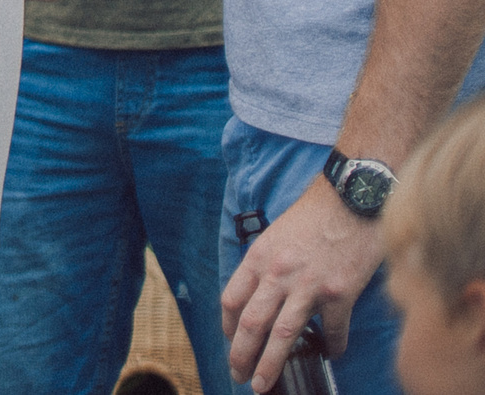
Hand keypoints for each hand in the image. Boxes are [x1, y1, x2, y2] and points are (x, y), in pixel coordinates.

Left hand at [221, 179, 385, 390]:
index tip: (231, 341)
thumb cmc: (313, 215)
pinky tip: (332, 356)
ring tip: (263, 384)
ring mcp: (309, 286)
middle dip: (241, 355)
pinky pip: (333, 331)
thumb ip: (266, 265)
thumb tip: (259, 295)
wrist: (350, 199)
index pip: (231, 300)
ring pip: (282, 335)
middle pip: (251, 324)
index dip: (227, 326)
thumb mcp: (275, 235)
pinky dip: (333, 348)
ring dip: (270, 364)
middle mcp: (278, 274)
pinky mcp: (341, 293)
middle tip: (238, 376)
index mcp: (259, 259)